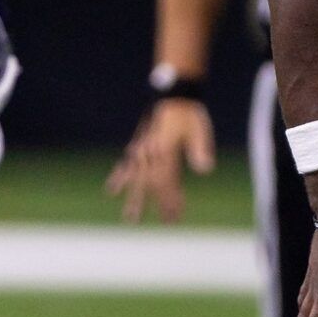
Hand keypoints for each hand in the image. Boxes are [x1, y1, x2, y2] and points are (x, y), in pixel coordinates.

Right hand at [106, 98, 215, 222]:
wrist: (173, 92)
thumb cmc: (189, 112)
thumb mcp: (199, 130)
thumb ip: (201, 150)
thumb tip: (205, 170)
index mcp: (166, 150)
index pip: (169, 181)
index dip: (172, 200)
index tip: (176, 216)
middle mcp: (150, 152)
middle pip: (152, 184)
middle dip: (158, 205)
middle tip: (163, 223)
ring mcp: (142, 149)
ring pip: (136, 179)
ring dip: (134, 198)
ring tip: (129, 219)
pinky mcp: (138, 144)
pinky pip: (126, 164)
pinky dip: (119, 177)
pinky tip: (111, 190)